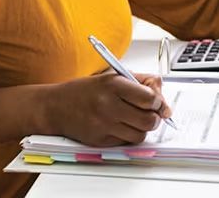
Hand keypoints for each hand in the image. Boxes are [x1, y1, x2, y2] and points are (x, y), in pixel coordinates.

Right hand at [44, 72, 171, 146]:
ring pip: (140, 135)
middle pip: (148, 120)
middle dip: (155, 118)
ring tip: (136, 120)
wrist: (56, 106)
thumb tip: (162, 94)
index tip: (157, 102)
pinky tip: (121, 126)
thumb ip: (140, 81)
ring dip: (143, 129)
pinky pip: (126, 143)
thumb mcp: (112, 76)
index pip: (149, 98)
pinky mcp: (99, 141)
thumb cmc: (86, 90)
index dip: (158, 102)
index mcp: (113, 85)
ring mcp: (103, 125)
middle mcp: (108, 105)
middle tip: (152, 114)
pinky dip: (128, 136)